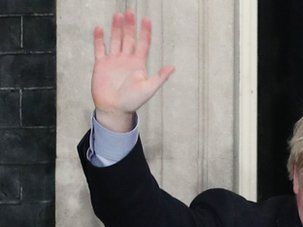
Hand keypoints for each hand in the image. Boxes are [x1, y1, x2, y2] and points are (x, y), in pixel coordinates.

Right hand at [91, 11, 174, 131]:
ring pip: (115, 40)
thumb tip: (172, 67)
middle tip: (130, 12)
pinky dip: (99, 39)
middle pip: (129, 38)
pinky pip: (99, 49)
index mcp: (139, 64)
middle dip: (130, 25)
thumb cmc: (133, 101)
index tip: (146, 19)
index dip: (145, 31)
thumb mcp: (149, 89)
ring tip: (117, 15)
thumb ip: (159, 77)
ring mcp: (114, 61)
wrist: (114, 109)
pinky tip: (100, 29)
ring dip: (116, 28)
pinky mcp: (101, 65)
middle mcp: (126, 59)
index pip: (143, 43)